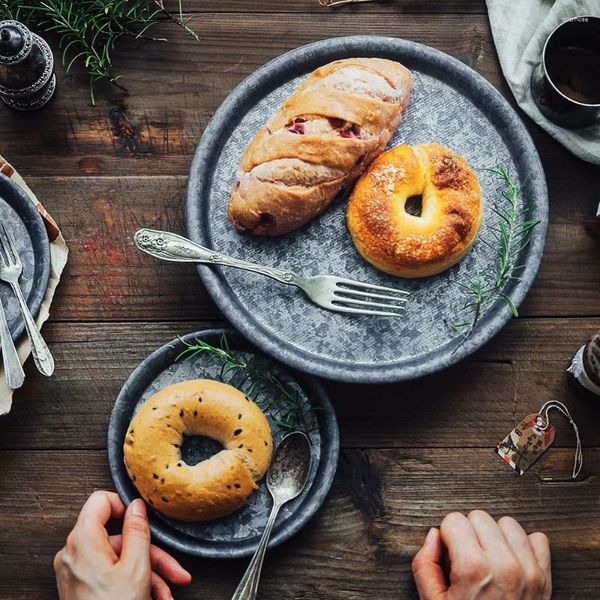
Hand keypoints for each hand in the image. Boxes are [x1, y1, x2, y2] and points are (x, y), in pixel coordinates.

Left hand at [54, 491, 191, 599]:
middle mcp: (74, 554)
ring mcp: (77, 572)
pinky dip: (134, 584)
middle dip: (151, 554)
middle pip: (119, 537)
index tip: (143, 518)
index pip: (100, 501)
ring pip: (120, 560)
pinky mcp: (81, 588)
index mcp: (82, 541)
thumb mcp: (136, 567)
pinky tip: (155, 599)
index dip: (125, 505)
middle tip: (174, 570)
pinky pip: (111, 576)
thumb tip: (137, 506)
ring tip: (167, 594)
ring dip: (149, 575)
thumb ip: (138, 530)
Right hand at [412, 511, 550, 599]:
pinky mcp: (545, 578)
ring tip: (489, 559)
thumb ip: (424, 564)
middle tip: (467, 559)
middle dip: (469, 533)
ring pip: (507, 523)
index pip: (454, 519)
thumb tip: (434, 536)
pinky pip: (537, 539)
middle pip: (479, 517)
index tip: (450, 555)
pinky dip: (523, 546)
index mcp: (473, 568)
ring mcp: (528, 571)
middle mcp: (503, 564)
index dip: (448, 537)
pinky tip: (511, 562)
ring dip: (496, 536)